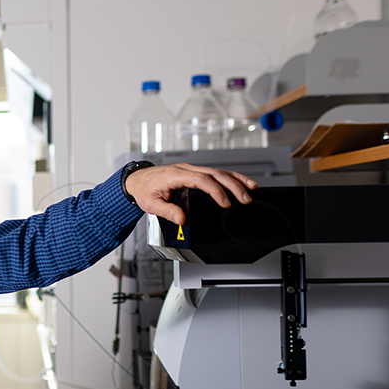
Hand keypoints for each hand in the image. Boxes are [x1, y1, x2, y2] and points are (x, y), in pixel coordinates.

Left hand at [124, 163, 256, 225]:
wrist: (137, 180)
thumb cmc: (144, 190)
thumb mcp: (151, 204)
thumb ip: (167, 211)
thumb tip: (182, 219)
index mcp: (175, 175)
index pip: (200, 180)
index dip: (215, 190)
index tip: (225, 202)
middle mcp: (185, 169)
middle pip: (214, 173)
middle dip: (232, 185)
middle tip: (244, 198)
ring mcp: (190, 169)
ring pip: (217, 171)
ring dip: (235, 179)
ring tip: (250, 188)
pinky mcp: (193, 172)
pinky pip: (214, 173)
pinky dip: (229, 177)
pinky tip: (240, 183)